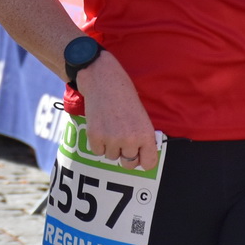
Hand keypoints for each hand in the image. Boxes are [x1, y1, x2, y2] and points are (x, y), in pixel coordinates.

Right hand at [77, 51, 157, 170]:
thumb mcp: (142, 117)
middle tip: (122, 142)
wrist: (103, 80)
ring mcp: (111, 139)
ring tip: (110, 129)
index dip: (143, 160)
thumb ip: (142, 137)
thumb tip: (141, 157)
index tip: (139, 155)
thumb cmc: (125, 96)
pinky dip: (98, 143)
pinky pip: (97, 152)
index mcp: (146, 134)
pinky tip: (100, 128)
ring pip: (111, 157)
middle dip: (126, 156)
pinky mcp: (95, 136)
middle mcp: (130, 140)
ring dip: (110, 147)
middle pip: (128, 164)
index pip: (149, 163)